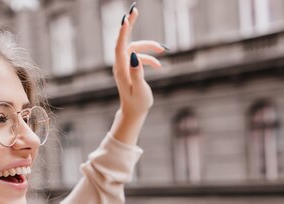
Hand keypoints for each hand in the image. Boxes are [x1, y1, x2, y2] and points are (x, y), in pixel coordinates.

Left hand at [110, 3, 164, 145]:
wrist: (133, 113)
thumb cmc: (137, 103)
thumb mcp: (139, 90)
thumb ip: (137, 73)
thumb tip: (135, 57)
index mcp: (121, 69)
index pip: (120, 46)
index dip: (123, 32)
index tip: (126, 18)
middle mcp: (120, 65)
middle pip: (124, 41)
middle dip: (130, 25)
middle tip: (134, 9)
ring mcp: (124, 66)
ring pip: (135, 48)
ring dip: (149, 48)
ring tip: (163, 50)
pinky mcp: (129, 68)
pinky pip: (138, 56)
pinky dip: (148, 58)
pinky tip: (159, 66)